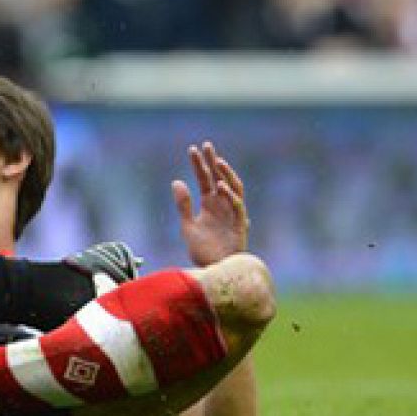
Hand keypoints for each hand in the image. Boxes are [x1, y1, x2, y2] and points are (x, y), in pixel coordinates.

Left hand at [171, 141, 248, 266]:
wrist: (213, 270)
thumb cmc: (202, 249)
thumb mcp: (187, 225)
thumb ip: (183, 204)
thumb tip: (176, 181)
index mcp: (209, 203)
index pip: (204, 178)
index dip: (199, 164)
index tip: (193, 149)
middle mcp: (222, 205)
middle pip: (219, 178)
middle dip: (213, 161)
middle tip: (207, 146)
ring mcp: (232, 213)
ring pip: (234, 188)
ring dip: (226, 174)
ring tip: (217, 161)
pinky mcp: (240, 224)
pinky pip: (237, 206)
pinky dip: (230, 195)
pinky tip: (220, 186)